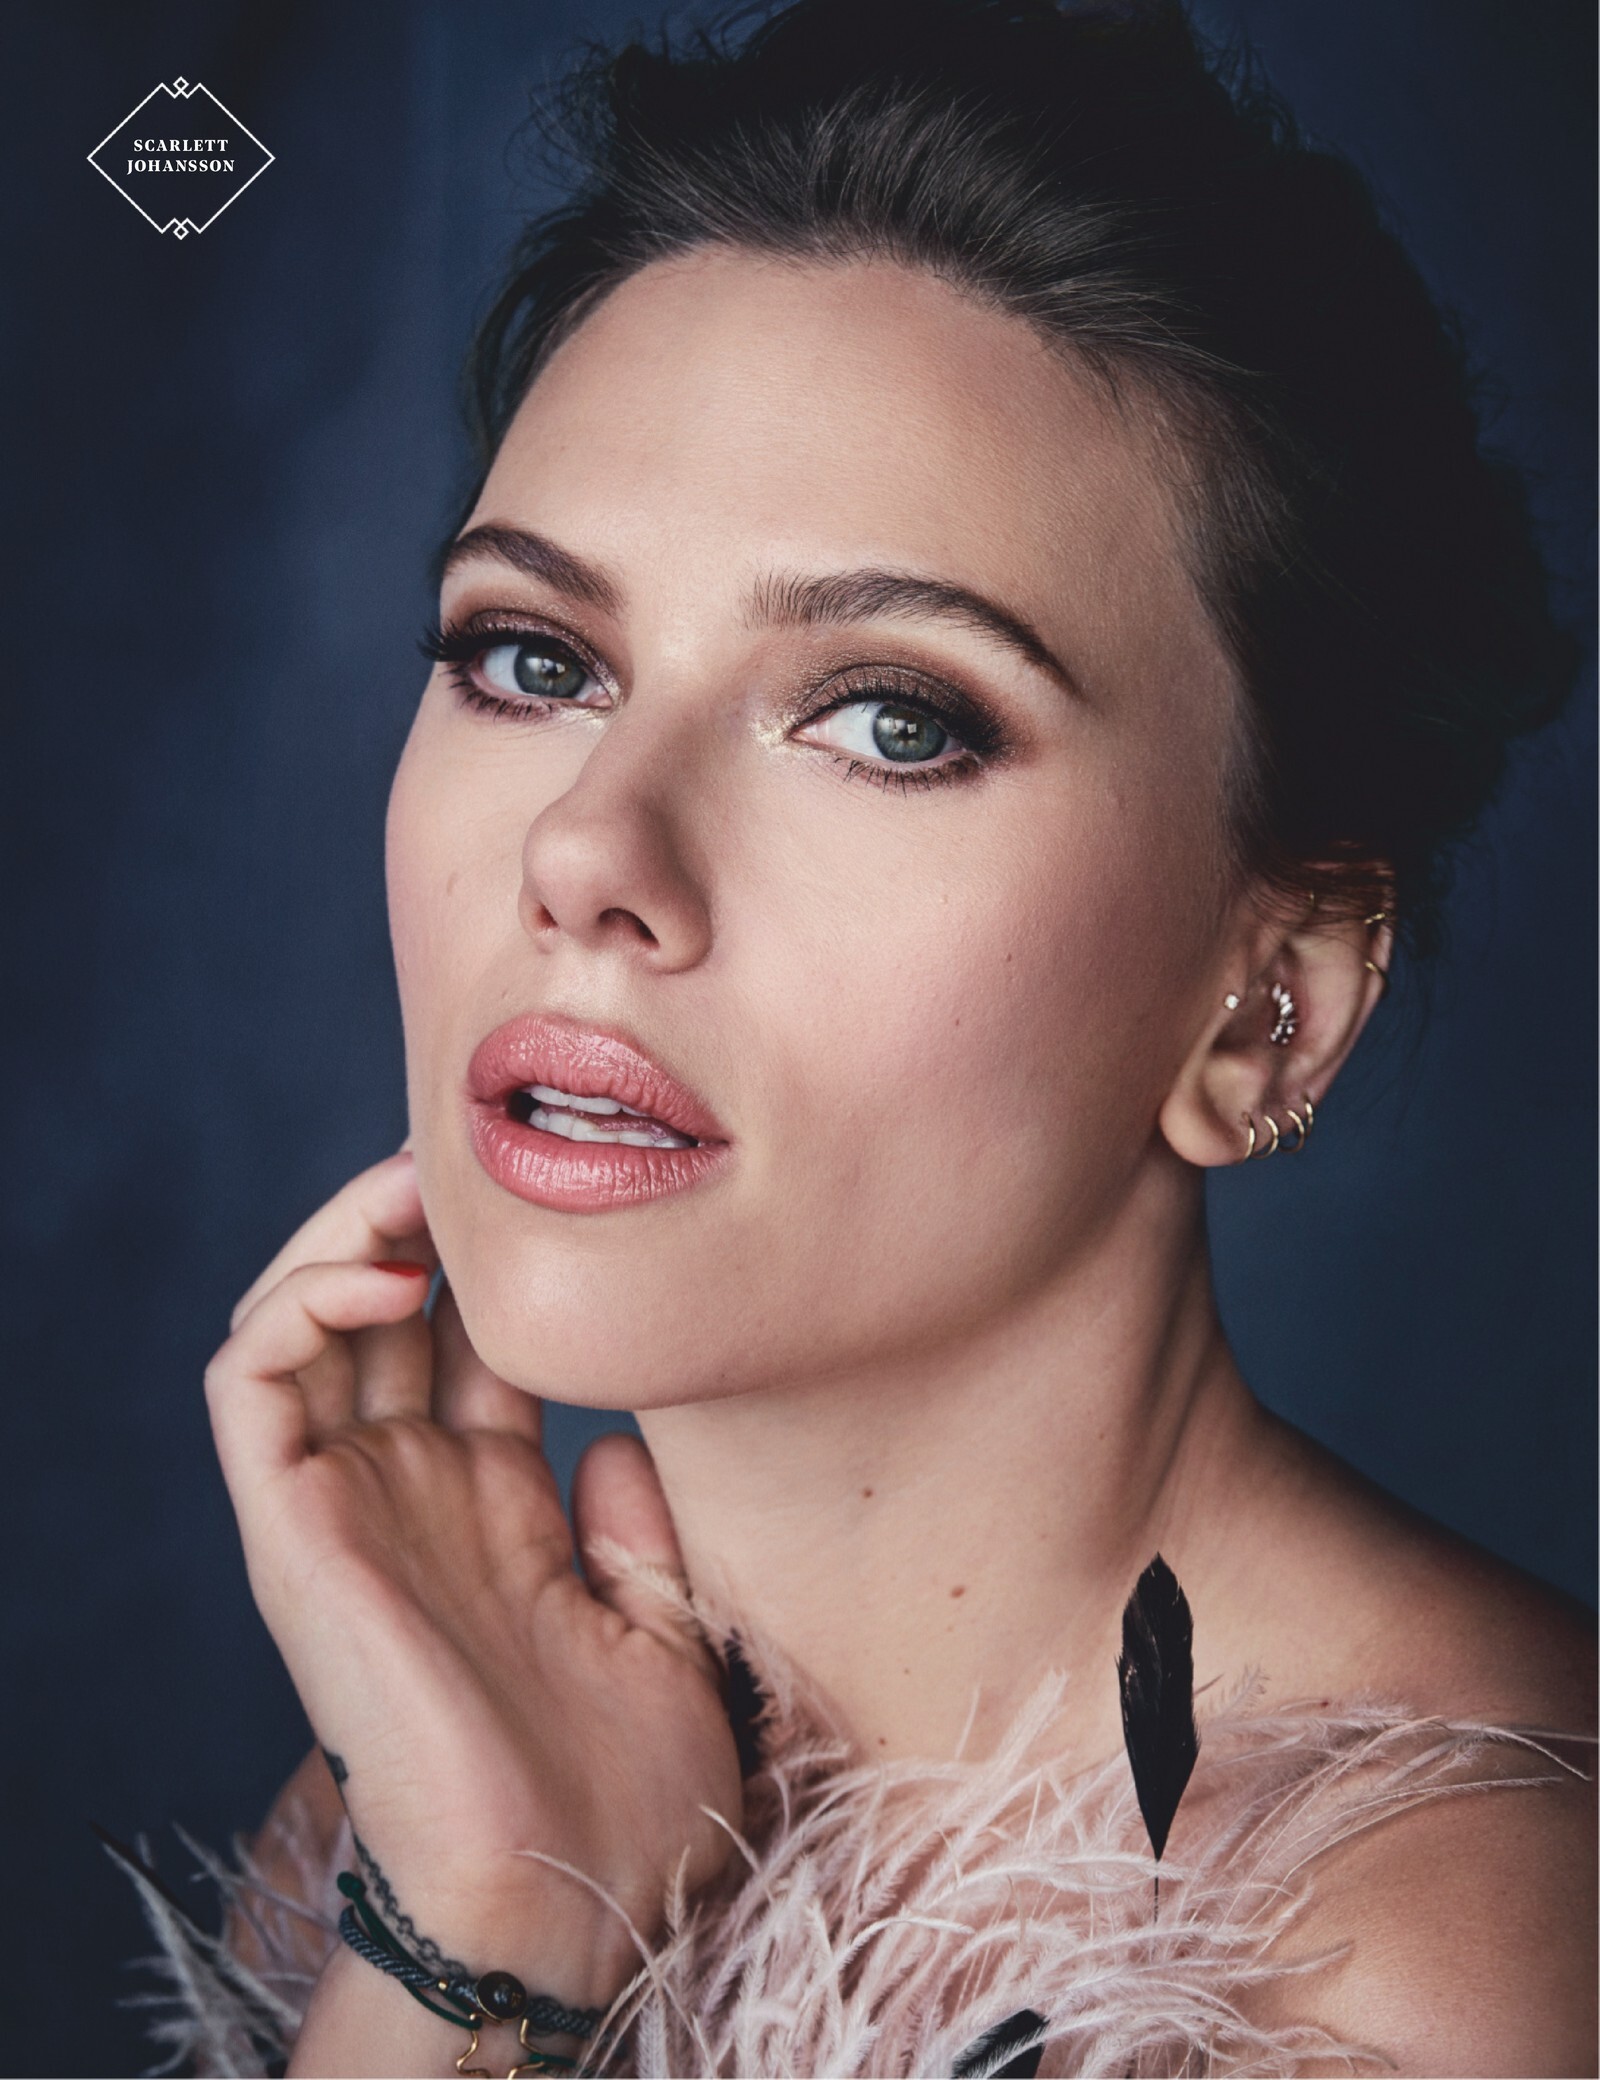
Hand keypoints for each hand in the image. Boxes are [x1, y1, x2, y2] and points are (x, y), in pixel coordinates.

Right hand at [206, 1147, 741, 2012]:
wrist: (570, 1898)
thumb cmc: (630, 1791)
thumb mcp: (666, 1624)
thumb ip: (635, 1519)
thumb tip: (626, 1430)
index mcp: (494, 1506)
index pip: (471, 1343)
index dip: (498, 1262)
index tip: (553, 1187)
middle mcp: (411, 1492)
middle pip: (386, 1315)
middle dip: (419, 1221)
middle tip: (473, 1154)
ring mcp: (347, 1507)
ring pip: (299, 1326)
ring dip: (345, 1235)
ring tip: (415, 1189)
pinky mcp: (293, 1531)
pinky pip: (248, 1388)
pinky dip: (294, 1305)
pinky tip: (384, 1274)